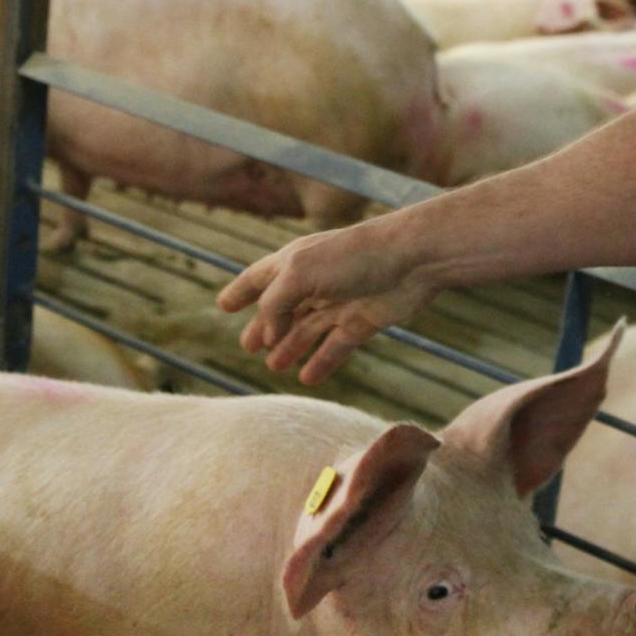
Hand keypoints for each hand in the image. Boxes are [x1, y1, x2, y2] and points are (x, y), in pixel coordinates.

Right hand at [216, 219, 431, 383]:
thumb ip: (274, 304)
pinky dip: (322, 361)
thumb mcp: (299, 274)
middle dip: (265, 326)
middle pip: (283, 308)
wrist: (412, 259)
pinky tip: (307, 378)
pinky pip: (336, 345)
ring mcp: (341, 300)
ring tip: (273, 366)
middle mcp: (317, 280)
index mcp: (296, 261)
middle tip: (247, 346)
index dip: (241, 290)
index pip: (260, 277)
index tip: (223, 304)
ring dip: (291, 347)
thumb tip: (269, 337)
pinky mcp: (364, 319)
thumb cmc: (353, 257)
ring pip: (308, 329)